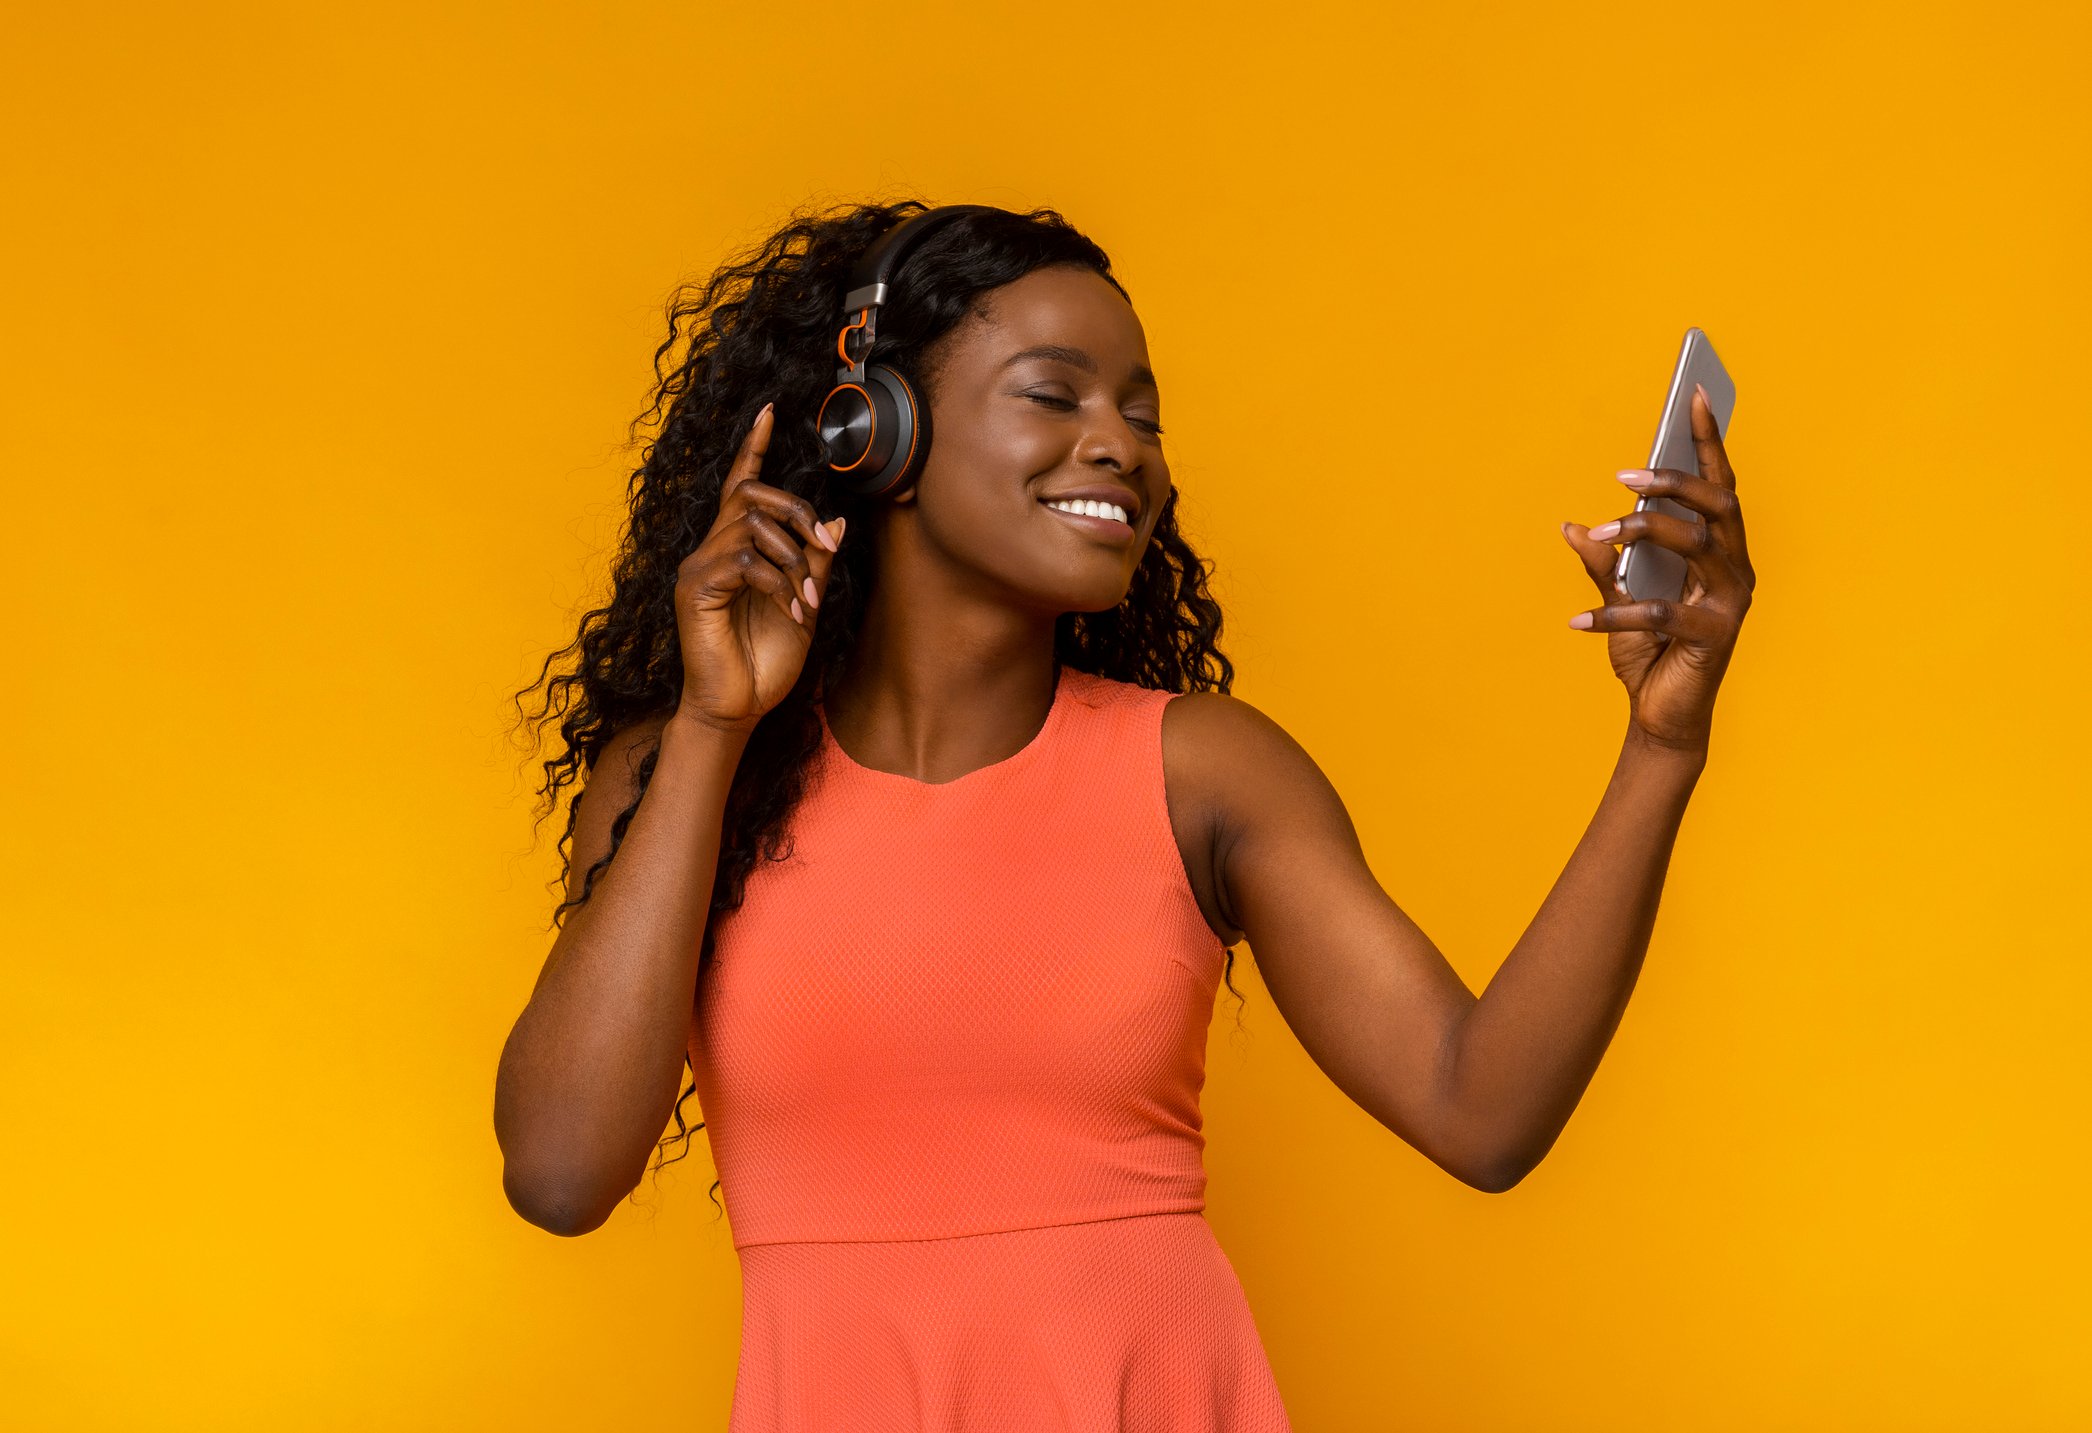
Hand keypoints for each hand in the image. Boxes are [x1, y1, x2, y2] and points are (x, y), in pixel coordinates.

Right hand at [673, 402, 844, 734]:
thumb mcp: (805, 604)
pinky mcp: (695, 590)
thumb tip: (835, 519)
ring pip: (751, 525)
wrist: (738, 708)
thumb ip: (816, 562)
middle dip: (797, 512)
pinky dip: (779, 584)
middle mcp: (711, 550)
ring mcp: (699, 568)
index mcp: (736, 549)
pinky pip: (744, 563)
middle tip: (827, 550)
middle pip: (752, 494)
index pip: (740, 485)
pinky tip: (794, 611)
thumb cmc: (766, 661)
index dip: (753, 447)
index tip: (769, 411)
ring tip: (808, 600)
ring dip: (793, 559)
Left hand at [1560, 384, 1754, 754]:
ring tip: (1599, 533)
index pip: (1718, 486)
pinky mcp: (1715, 638)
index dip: (1708, 440)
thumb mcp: (1618, 598)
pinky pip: (1662, 614)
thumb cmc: (1649, 654)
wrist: (1661, 717)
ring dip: (1645, 531)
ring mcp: (1731, 603)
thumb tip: (1571, 526)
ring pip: (1698, 544)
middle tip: (1622, 477)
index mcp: (1718, 552)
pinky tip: (1576, 622)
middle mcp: (1735, 570)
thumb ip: (1604, 561)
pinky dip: (1615, 615)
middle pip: (1717, 506)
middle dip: (1673, 482)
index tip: (1693, 392)